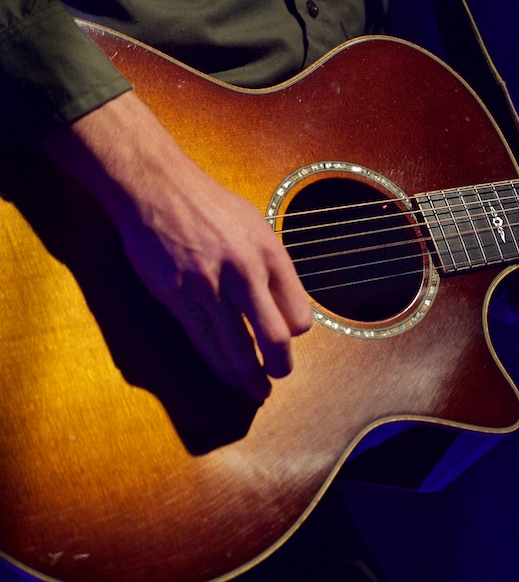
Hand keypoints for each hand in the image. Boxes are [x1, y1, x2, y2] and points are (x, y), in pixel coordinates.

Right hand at [41, 92, 311, 399]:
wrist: (158, 189)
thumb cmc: (211, 206)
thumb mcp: (257, 227)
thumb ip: (273, 266)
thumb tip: (287, 307)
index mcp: (270, 254)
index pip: (298, 312)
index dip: (296, 331)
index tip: (289, 337)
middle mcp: (244, 272)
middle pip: (274, 336)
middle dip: (280, 365)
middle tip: (279, 376)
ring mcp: (208, 287)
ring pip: (237, 347)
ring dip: (249, 376)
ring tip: (258, 392)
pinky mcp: (176, 297)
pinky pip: (203, 341)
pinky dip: (218, 364)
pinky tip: (228, 376)